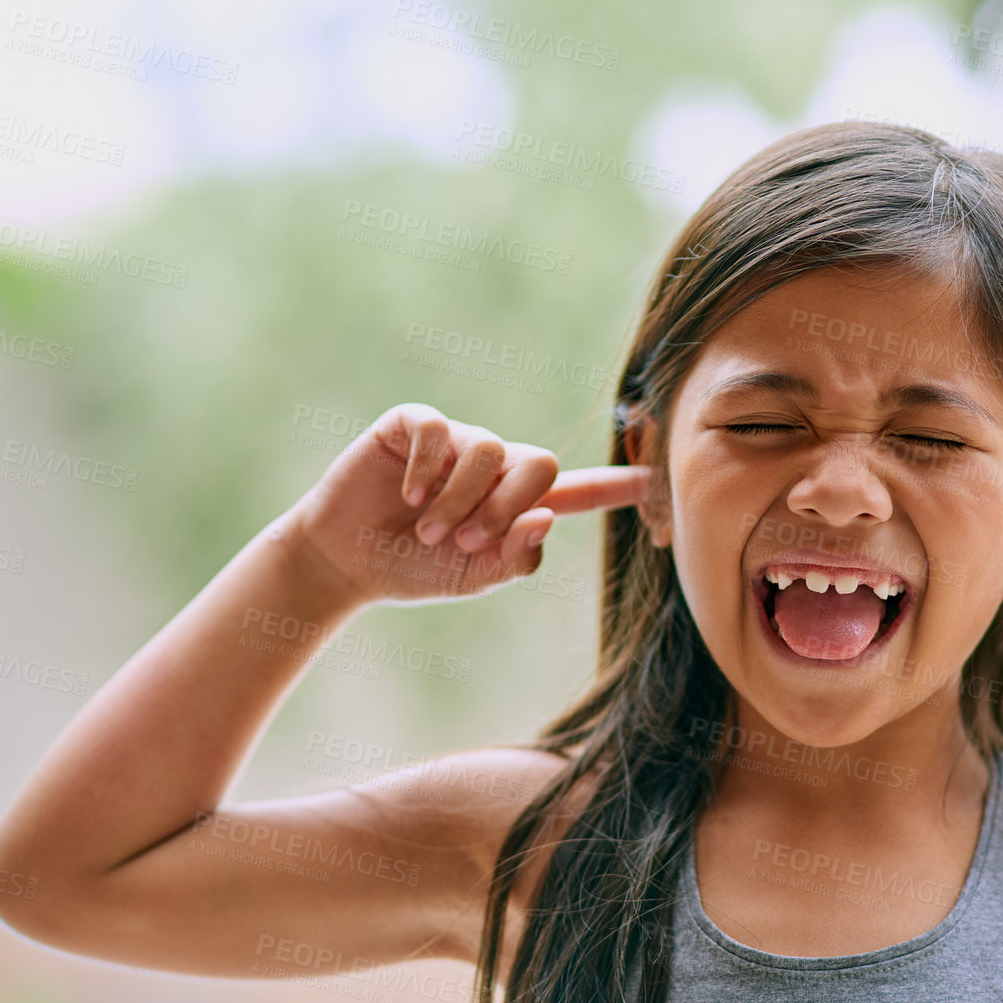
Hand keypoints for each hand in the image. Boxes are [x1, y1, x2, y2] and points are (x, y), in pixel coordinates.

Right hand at [284, 402, 650, 603]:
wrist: (345, 562)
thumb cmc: (413, 570)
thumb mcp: (472, 577)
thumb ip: (515, 558)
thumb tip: (544, 519)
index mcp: (516, 502)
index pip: (577, 489)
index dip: (618, 487)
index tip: (657, 483)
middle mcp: (493, 464)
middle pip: (538, 463)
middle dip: (507, 508)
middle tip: (466, 540)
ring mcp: (454, 441)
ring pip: (489, 451)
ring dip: (461, 499)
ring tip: (429, 528)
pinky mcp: (412, 425)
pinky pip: (438, 430)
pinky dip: (426, 468)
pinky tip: (407, 493)